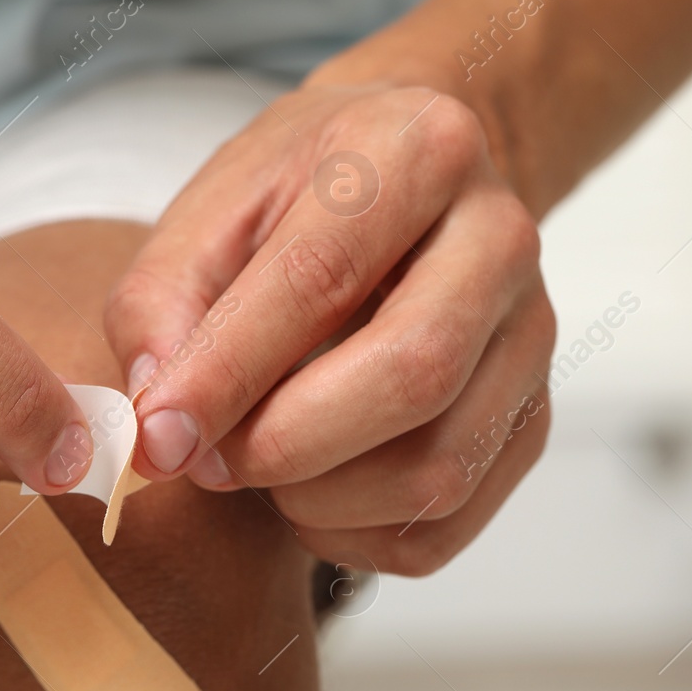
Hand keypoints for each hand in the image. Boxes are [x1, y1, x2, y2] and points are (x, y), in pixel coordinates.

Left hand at [105, 85, 552, 575]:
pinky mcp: (531, 419)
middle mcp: (500, 240)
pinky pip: (447, 525)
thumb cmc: (302, 193)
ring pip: (439, 469)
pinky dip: (357, 537)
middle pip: (412, 375)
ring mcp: (530, 337)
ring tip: (257, 464)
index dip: (230, 371)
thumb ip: (162, 304)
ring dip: (319, 500)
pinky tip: (311, 492)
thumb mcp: (211, 208)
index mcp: (418, 153)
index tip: (160, 434)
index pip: (322, 278)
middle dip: (285, 444)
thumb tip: (160, 423)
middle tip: (208, 459)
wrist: (406, 179)